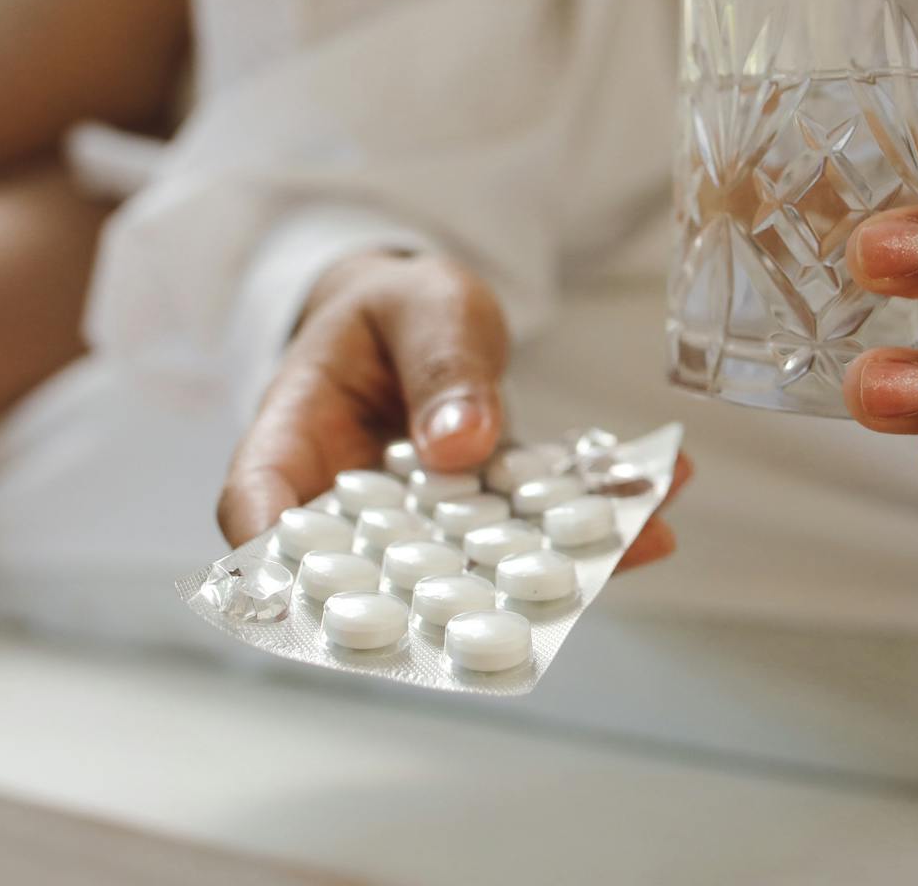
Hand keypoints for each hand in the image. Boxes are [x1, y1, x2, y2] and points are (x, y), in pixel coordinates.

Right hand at [218, 252, 687, 568]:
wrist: (422, 318)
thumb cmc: (396, 305)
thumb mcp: (422, 305)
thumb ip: (440, 365)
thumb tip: (461, 443)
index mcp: (296, 433)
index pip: (258, 501)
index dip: (271, 555)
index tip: (297, 590)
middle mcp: (351, 497)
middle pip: (375, 565)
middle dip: (450, 595)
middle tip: (523, 612)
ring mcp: (421, 520)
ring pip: (473, 560)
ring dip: (555, 562)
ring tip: (641, 537)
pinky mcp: (481, 520)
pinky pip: (532, 530)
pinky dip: (594, 522)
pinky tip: (659, 499)